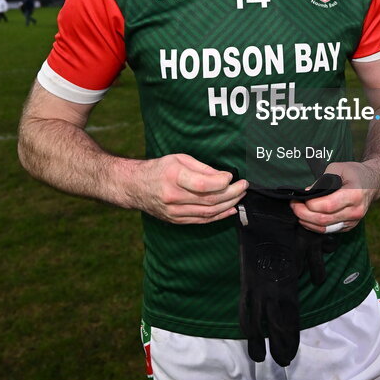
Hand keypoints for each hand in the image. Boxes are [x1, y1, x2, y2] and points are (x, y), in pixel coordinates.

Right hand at [132, 153, 247, 224]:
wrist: (135, 187)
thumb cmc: (159, 169)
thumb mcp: (179, 159)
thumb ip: (202, 168)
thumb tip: (224, 177)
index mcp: (174, 177)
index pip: (203, 185)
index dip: (222, 182)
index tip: (232, 176)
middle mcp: (174, 197)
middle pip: (210, 200)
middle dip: (232, 193)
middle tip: (244, 186)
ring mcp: (174, 212)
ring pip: (209, 212)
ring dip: (229, 205)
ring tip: (241, 196)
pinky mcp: (176, 220)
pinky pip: (202, 220)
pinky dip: (219, 216)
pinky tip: (231, 209)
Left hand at [290, 161, 379, 233]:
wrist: (373, 183)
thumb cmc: (354, 172)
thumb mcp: (338, 168)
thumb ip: (322, 180)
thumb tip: (307, 193)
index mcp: (354, 194)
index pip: (328, 205)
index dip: (310, 204)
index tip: (299, 197)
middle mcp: (356, 211)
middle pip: (324, 219)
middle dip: (304, 213)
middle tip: (294, 205)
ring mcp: (353, 221)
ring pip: (325, 228)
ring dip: (307, 222)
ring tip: (298, 212)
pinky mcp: (349, 226)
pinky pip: (329, 231)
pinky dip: (315, 226)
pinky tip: (307, 218)